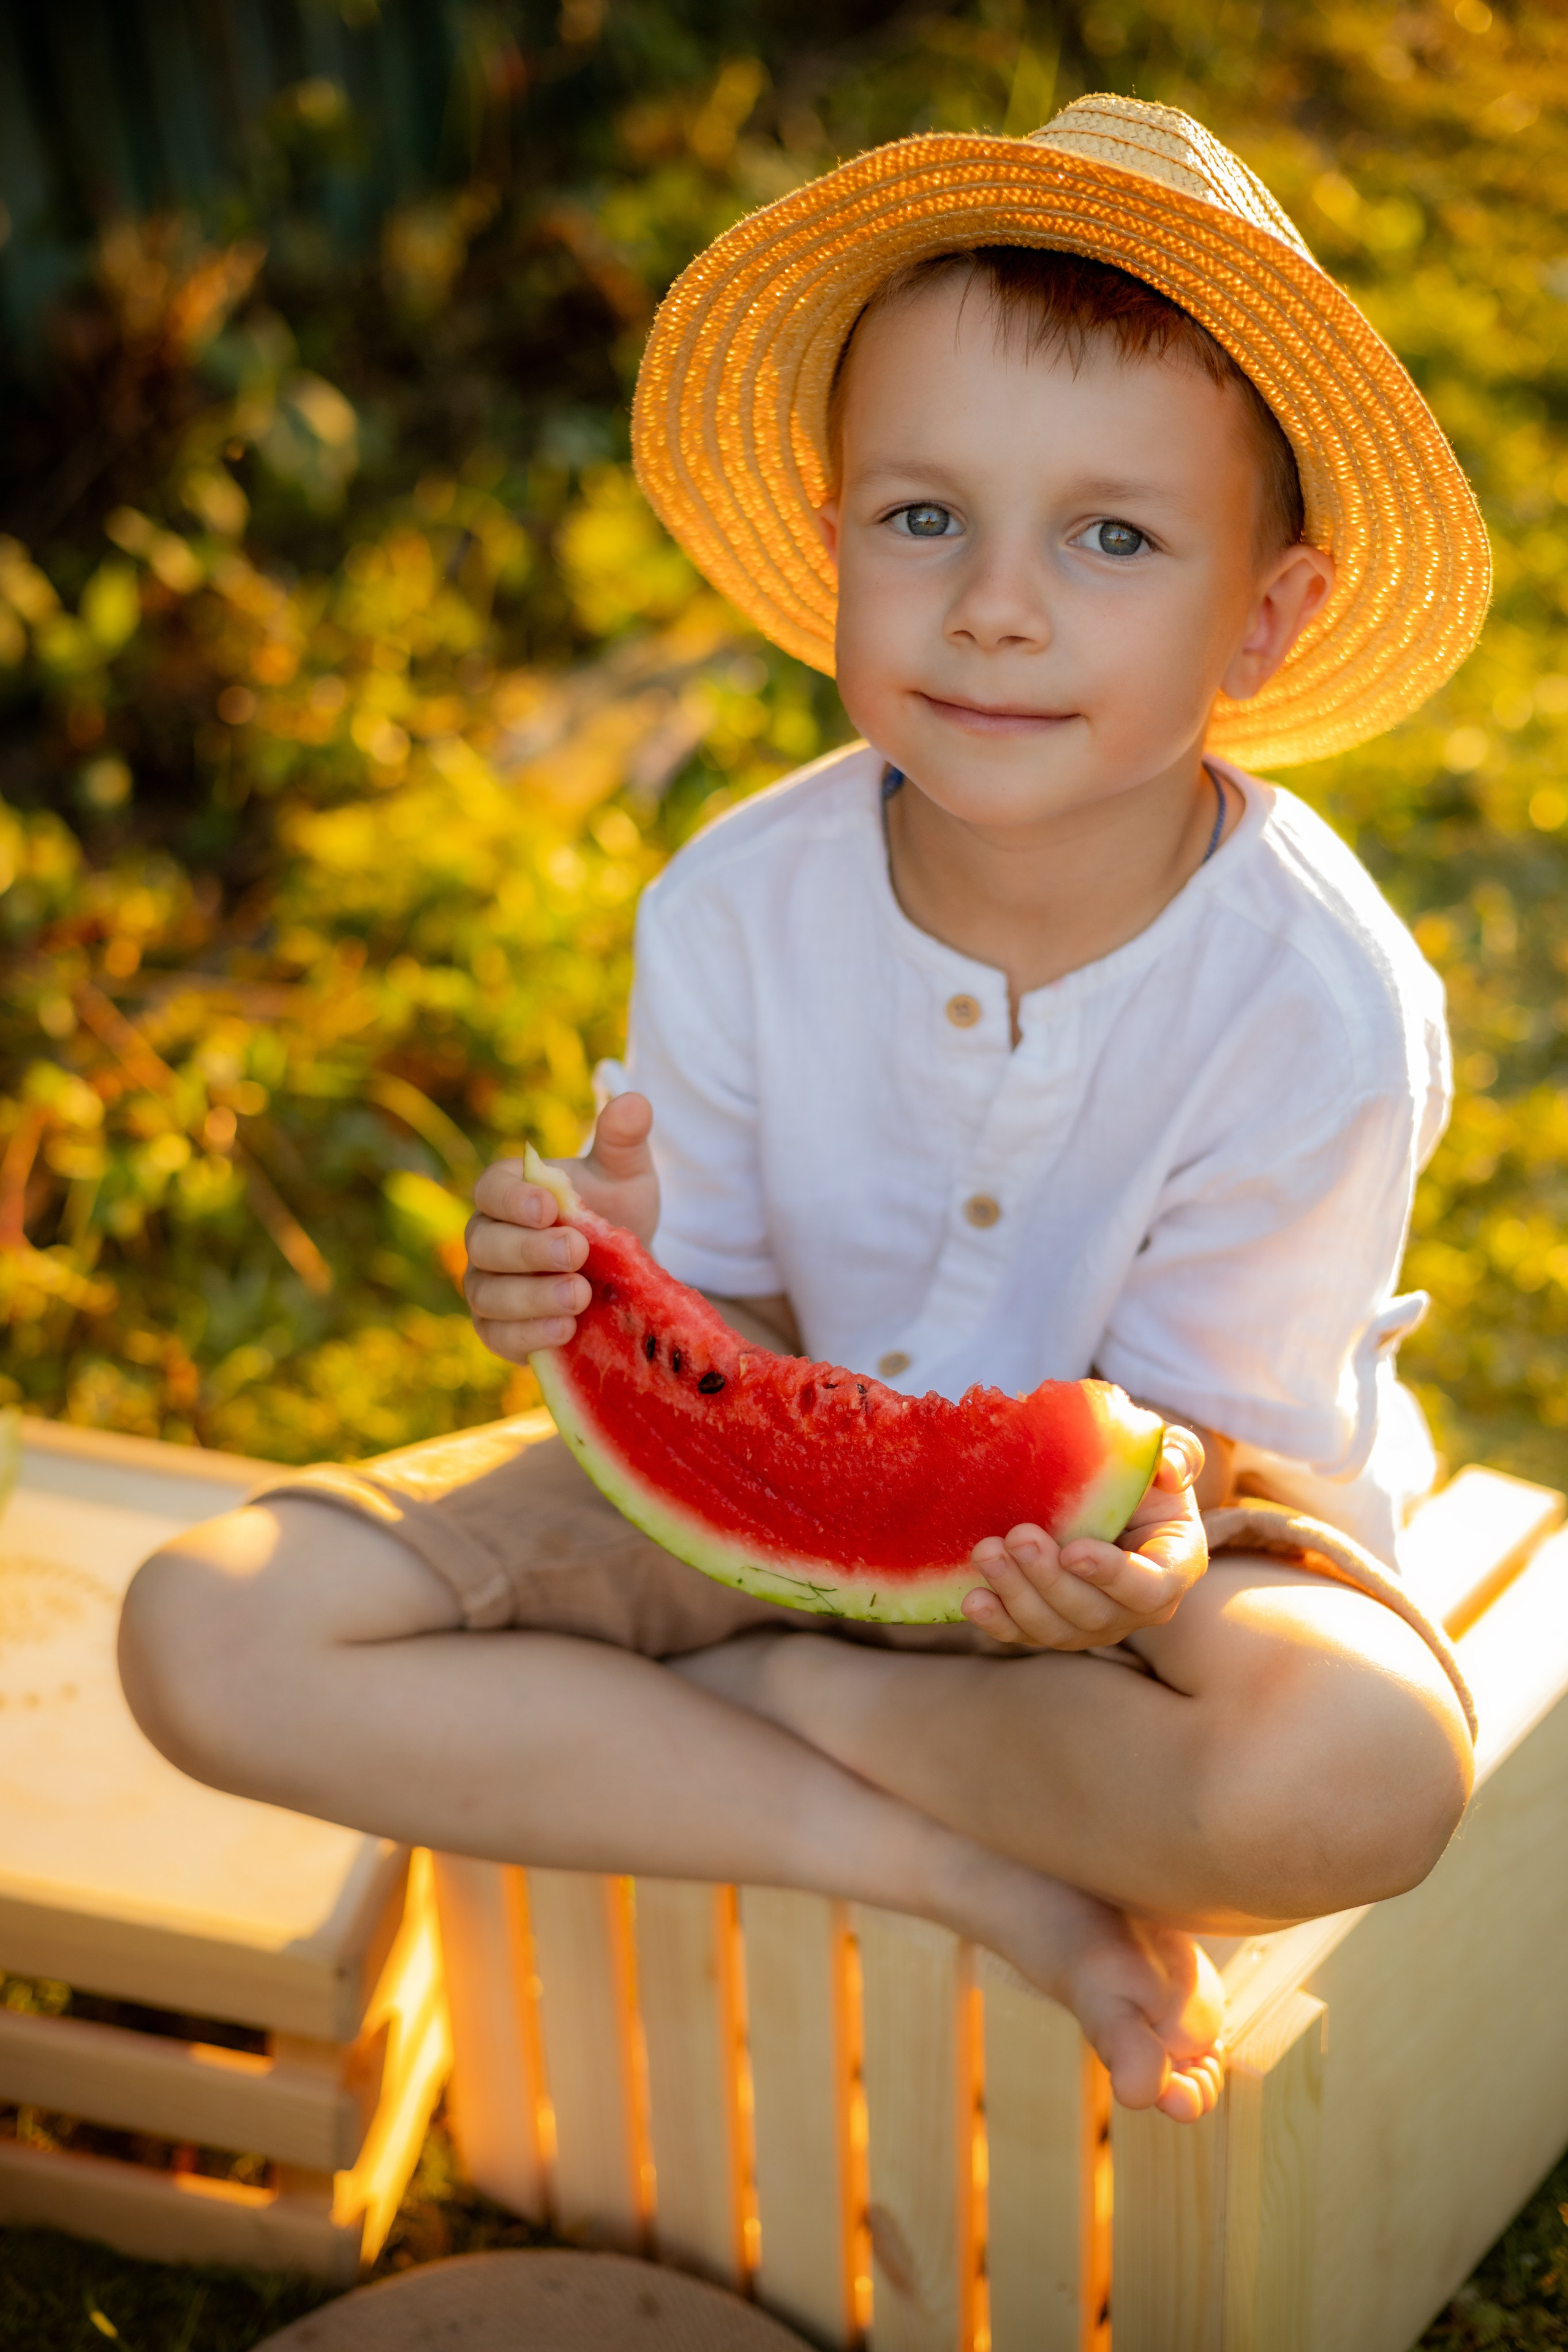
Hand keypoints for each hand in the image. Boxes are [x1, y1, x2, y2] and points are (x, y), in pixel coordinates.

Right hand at [463, 1093, 658, 1362]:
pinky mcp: (500, 1331)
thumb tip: (635, 1101)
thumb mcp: (626, 1176)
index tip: (550, 1207)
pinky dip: (527, 1335)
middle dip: (529, 1250)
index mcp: (508, 1192)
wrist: (625, 1276)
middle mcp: (486, 1239)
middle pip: (484, 1244)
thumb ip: (622, 1141)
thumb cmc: (614, 1214)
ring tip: (579, 1297)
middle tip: (577, 1252)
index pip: (492, 1189)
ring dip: (530, 1297)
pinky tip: (564, 1330)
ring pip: (487, 1294)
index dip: (514, 1199)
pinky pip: (497, 1336)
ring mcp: (488, 1287)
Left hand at [960, 1426, 1207, 1649]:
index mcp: (1173, 1568)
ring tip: (987, 1553)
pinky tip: (973, 1598)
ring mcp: (1093, 1624)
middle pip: (1093, 1613)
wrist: (1109, 1494)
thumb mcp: (1169, 1456)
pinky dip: (997, 1621)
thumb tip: (1170, 1471)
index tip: (1072, 1550)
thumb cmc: (1143, 1475)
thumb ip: (1178, 1457)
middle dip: (1050, 1579)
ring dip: (1017, 1595)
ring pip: (1055, 1629)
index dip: (1112, 1576)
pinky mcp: (1053, 1627)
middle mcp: (1135, 1609)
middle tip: (1019, 1537)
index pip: (1149, 1588)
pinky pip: (1025, 1635)